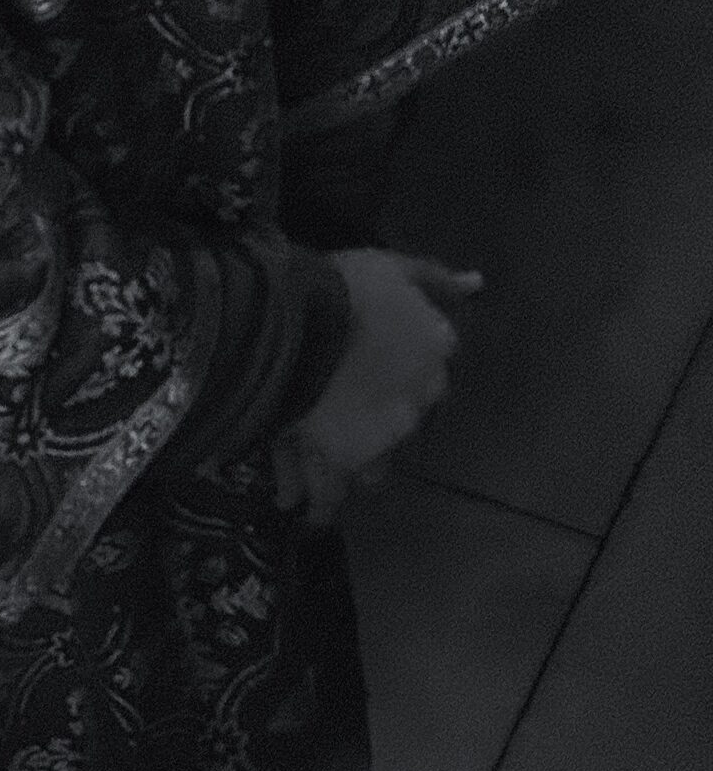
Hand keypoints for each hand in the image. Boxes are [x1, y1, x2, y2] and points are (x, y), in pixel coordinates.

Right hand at [273, 250, 483, 524]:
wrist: (307, 322)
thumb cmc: (351, 286)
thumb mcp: (395, 268)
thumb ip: (435, 279)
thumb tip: (477, 283)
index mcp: (435, 354)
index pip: (429, 373)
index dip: (398, 376)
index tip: (376, 377)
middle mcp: (418, 402)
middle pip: (402, 423)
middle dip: (375, 428)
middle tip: (342, 424)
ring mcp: (380, 437)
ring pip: (368, 464)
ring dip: (346, 468)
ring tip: (317, 480)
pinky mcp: (342, 459)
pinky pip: (327, 485)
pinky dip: (312, 495)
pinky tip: (294, 502)